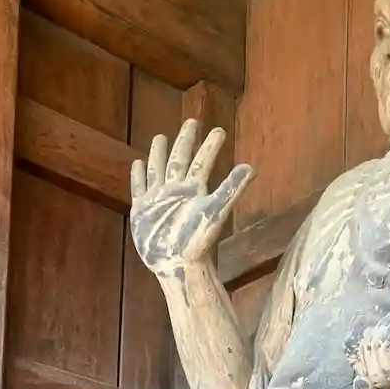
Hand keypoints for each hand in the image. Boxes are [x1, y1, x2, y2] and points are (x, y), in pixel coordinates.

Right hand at [129, 119, 253, 277]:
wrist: (177, 265)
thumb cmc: (197, 242)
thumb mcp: (216, 211)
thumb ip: (231, 189)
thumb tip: (251, 167)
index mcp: (192, 189)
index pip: (202, 162)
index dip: (210, 146)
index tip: (219, 130)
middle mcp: (175, 191)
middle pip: (179, 159)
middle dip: (185, 142)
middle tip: (192, 122)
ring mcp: (158, 199)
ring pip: (158, 169)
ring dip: (159, 154)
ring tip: (160, 137)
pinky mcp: (142, 211)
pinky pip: (139, 188)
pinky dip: (138, 176)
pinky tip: (138, 163)